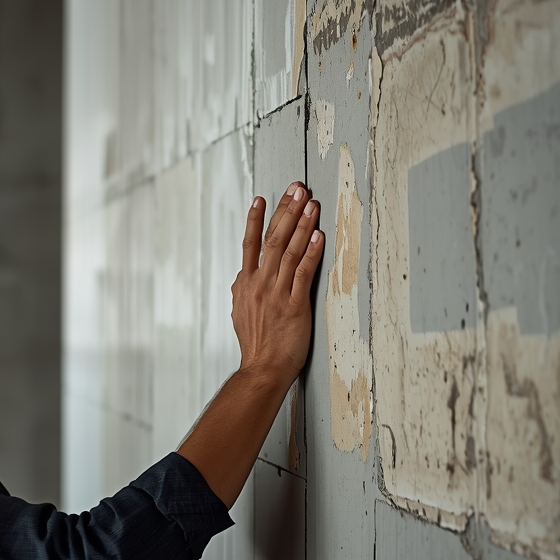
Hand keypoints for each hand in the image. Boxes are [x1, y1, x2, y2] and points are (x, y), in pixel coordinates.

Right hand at [177, 182, 323, 507]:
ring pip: (288, 252)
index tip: (263, 198)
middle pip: (272, 240)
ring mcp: (276, 294)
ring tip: (310, 203)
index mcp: (245, 284)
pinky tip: (319, 236)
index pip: (250, 245)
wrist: (262, 370)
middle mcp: (258, 284)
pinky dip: (311, 253)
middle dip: (285, 211)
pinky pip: (303, 274)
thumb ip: (242, 291)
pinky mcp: (294, 305)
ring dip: (301, 225)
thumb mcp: (240, 314)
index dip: (256, 220)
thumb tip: (241, 276)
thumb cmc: (256, 346)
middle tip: (295, 188)